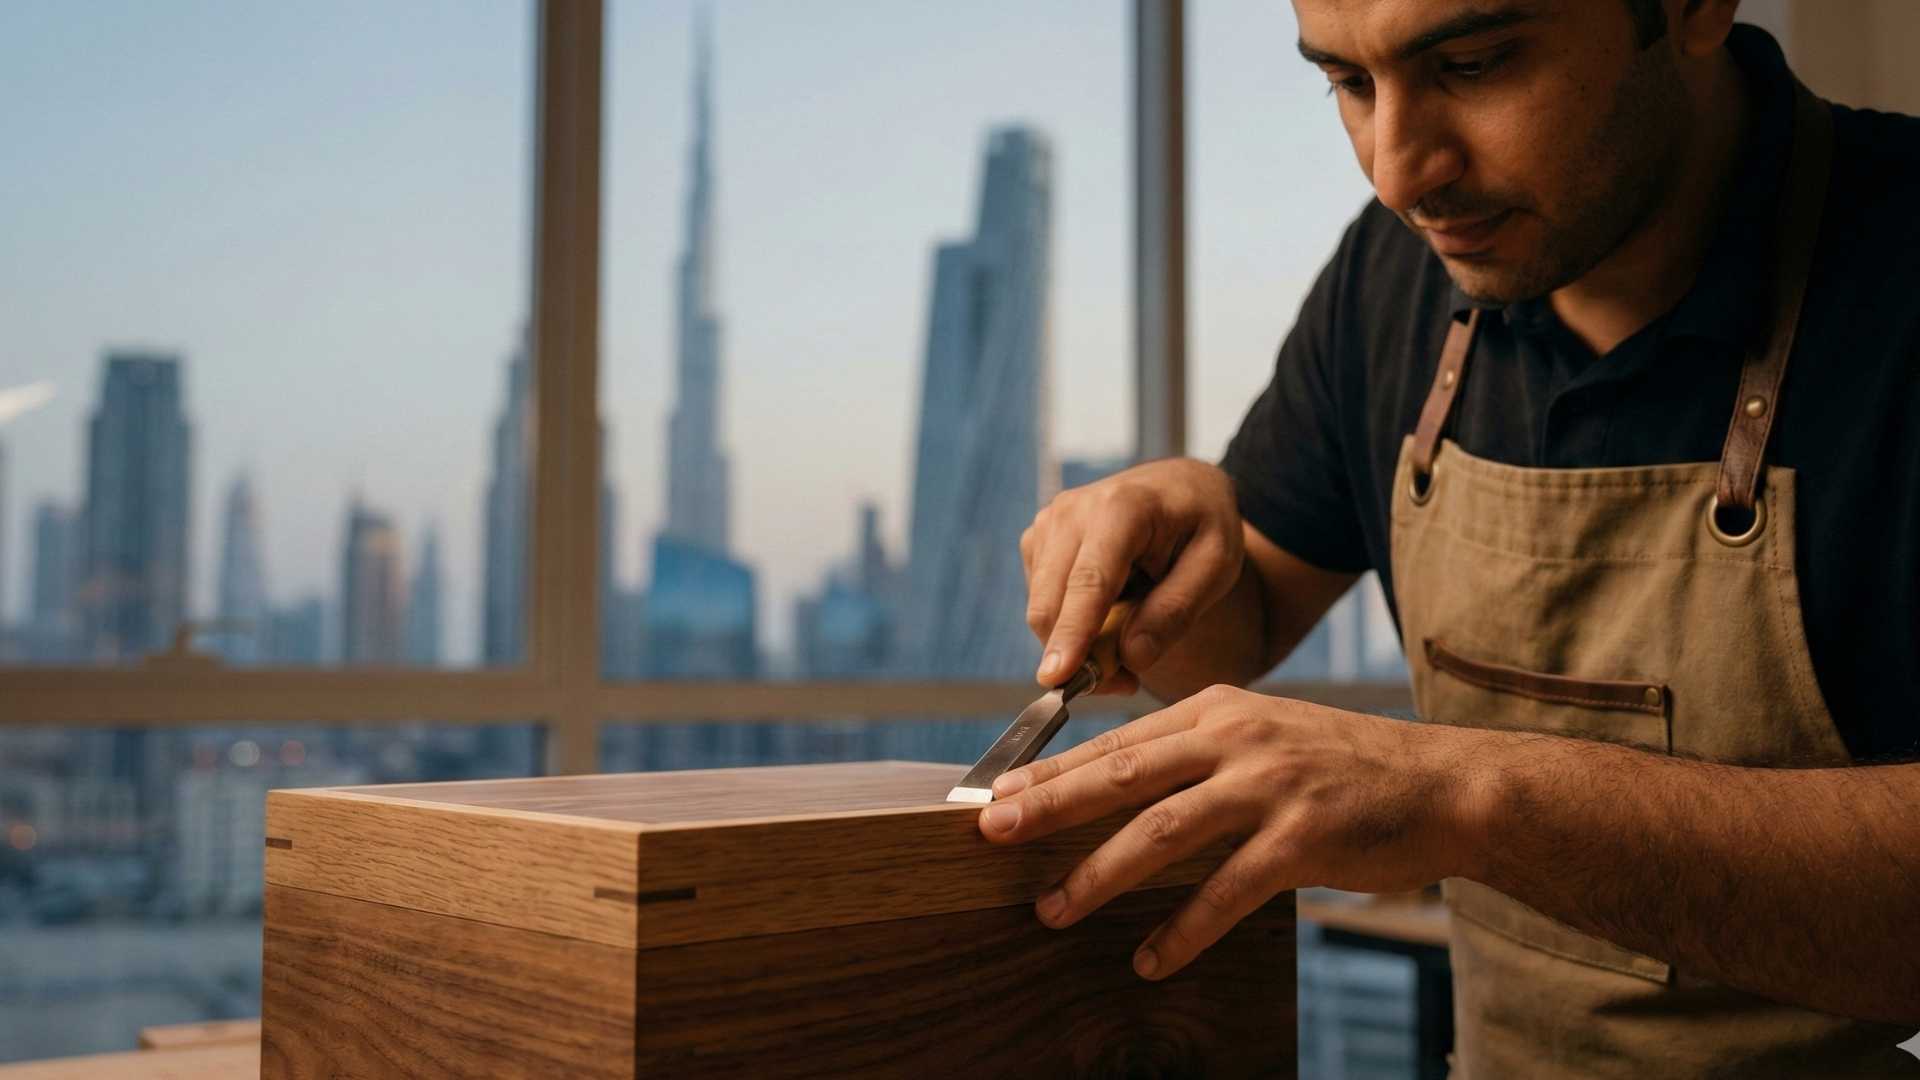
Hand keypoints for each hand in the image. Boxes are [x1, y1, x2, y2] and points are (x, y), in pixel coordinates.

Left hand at [975, 685, 1489, 978]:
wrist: (1443, 786)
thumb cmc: (1344, 768)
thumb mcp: (1264, 735)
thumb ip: (1197, 752)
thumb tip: (1115, 785)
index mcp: (1217, 711)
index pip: (1117, 741)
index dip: (1051, 768)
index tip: (997, 793)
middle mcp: (1236, 738)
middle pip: (1122, 773)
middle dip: (1050, 806)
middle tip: (993, 834)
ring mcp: (1270, 786)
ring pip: (1163, 831)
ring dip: (1100, 875)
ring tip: (1053, 911)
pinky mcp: (1303, 838)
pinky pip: (1227, 890)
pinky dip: (1183, 928)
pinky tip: (1150, 959)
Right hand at [1023, 459, 1244, 693]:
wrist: (1179, 486)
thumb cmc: (1202, 524)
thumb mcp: (1216, 565)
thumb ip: (1176, 611)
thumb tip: (1131, 658)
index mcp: (1122, 508)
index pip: (1090, 582)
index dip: (1072, 633)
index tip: (1057, 677)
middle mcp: (1072, 511)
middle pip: (1052, 602)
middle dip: (1077, 655)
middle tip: (1128, 681)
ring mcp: (1048, 523)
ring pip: (1042, 608)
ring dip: (1075, 643)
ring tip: (1128, 642)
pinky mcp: (1038, 539)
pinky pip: (1042, 601)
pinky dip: (1068, 624)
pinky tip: (1107, 616)